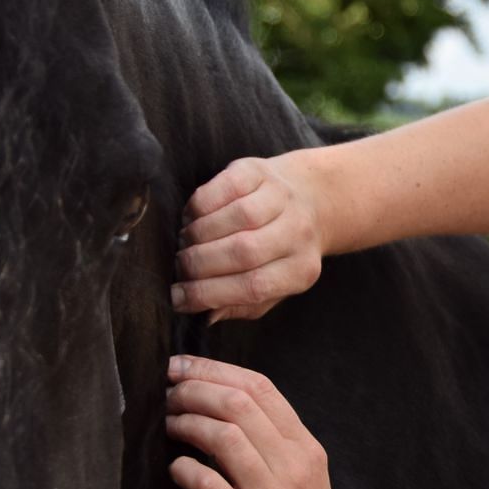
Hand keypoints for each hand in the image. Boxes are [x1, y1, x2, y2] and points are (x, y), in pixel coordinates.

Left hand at [164, 356, 361, 488]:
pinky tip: (176, 471)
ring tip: (168, 425)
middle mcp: (295, 468)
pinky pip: (206, 483)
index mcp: (309, 452)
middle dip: (194, 388)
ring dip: (186, 422)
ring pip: (223, 435)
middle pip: (238, 403)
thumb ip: (277, 450)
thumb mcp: (306, 487)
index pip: (262, 388)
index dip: (216, 370)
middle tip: (168, 391)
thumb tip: (226, 414)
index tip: (185, 367)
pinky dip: (184, 469)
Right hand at [171, 153, 325, 321]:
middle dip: (199, 264)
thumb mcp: (274, 286)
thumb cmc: (282, 252)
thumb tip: (206, 315)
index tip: (177, 298)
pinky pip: (225, 188)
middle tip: (178, 268)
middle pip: (243, 252)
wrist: (311, 199)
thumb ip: (243, 305)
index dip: (208, 294)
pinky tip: (192, 218)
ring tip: (184, 243)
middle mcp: (297, 233)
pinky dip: (201, 205)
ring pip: (236, 219)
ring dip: (198, 235)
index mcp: (301, 270)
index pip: (253, 287)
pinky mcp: (261, 172)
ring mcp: (281, 199)